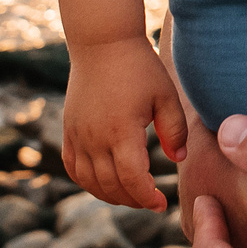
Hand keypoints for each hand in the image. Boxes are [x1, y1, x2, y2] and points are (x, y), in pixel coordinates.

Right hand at [61, 36, 188, 210]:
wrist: (102, 43)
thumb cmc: (139, 67)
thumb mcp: (165, 95)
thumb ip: (175, 129)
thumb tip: (178, 159)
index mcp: (121, 132)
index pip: (132, 180)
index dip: (147, 198)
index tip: (161, 204)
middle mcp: (94, 138)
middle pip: (111, 186)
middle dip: (133, 200)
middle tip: (150, 201)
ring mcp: (77, 135)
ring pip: (89, 181)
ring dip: (110, 195)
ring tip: (131, 195)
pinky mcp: (68, 130)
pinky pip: (72, 167)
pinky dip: (87, 182)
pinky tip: (104, 183)